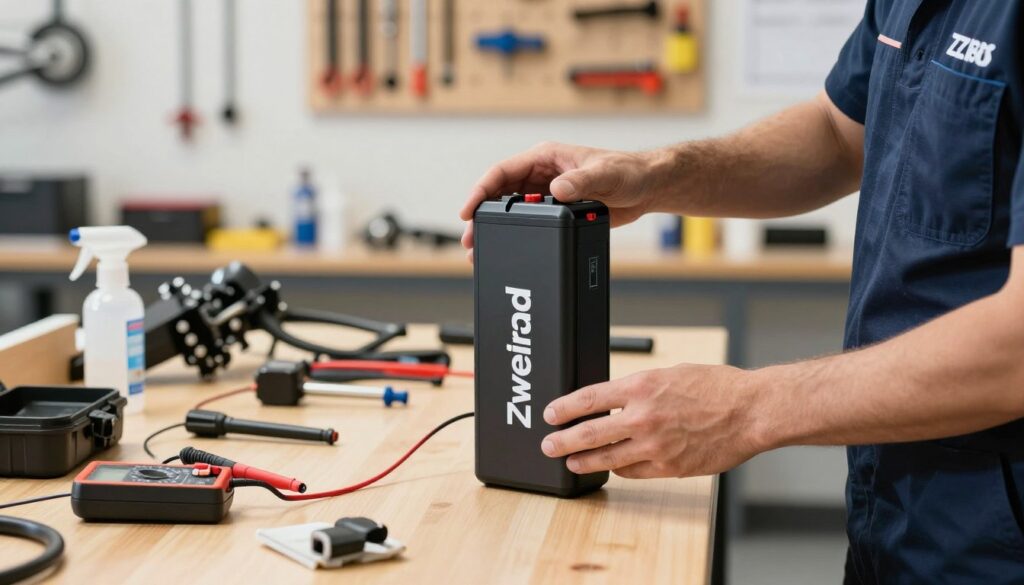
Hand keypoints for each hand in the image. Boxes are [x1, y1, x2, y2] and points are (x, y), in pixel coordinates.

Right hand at [458, 142, 659, 257]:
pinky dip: (517, 235)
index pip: (502, 172)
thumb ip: (581, 181)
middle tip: (471, 239)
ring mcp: (547, 193)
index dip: (481, 191)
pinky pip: (529, 222)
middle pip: (499, 194)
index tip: (469, 210)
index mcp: (546, 158)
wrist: (646, 188)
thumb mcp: (605, 174)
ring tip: (480, 250)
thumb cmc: (628, 171)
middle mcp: (541, 175)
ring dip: (495, 228)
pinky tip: (508, 249)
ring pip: (510, 211)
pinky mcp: (556, 211)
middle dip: (482, 216)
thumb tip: (557, 190)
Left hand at [540, 364, 767, 478]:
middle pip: (588, 433)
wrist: (750, 411)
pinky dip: (619, 469)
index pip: (589, 398)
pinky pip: (632, 472)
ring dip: (584, 461)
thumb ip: (639, 388)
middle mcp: (643, 417)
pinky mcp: (669, 466)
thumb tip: (613, 400)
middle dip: (562, 441)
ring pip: (606, 458)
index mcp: (641, 386)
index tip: (550, 414)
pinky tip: (612, 466)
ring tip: (571, 462)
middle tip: (548, 446)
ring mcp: (655, 445)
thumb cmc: (716, 388)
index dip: (564, 408)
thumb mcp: (670, 375)